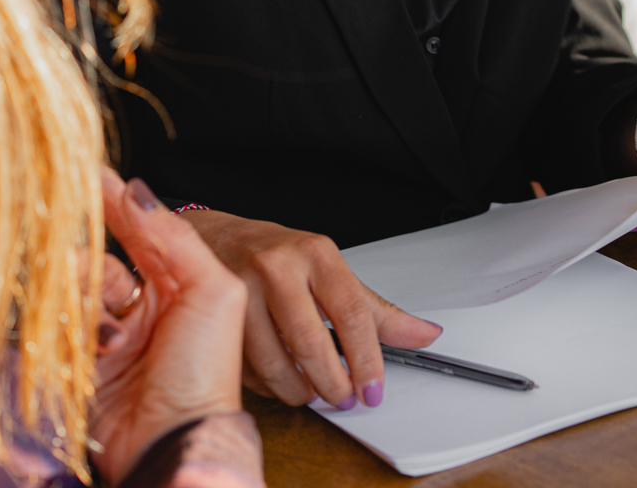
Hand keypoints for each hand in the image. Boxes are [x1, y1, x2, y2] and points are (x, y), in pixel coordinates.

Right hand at [91, 170, 247, 483]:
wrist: (174, 440)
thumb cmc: (205, 371)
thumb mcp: (210, 292)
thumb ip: (175, 238)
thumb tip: (138, 189)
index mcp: (176, 283)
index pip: (139, 230)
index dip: (114, 202)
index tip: (88, 172)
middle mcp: (139, 305)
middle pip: (97, 257)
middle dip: (91, 257)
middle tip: (90, 263)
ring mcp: (105, 335)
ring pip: (73, 290)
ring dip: (86, 300)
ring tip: (112, 332)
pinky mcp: (75, 363)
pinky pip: (55, 326)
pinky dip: (71, 329)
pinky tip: (97, 347)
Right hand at [179, 207, 439, 408]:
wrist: (211, 239)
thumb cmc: (278, 255)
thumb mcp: (330, 271)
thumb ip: (376, 309)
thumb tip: (425, 334)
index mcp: (315, 254)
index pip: (351, 312)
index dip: (367, 358)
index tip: (373, 388)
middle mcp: (277, 268)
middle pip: (311, 342)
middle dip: (332, 383)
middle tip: (343, 398)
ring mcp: (240, 291)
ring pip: (274, 361)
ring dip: (298, 390)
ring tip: (312, 393)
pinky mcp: (212, 317)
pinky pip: (245, 367)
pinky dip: (267, 384)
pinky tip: (279, 381)